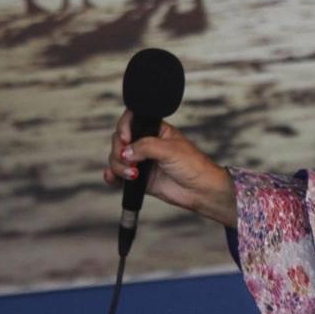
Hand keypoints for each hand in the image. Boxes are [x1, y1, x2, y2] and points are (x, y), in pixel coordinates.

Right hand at [104, 111, 237, 228]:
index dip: (123, 128)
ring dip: (118, 166)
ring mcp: (142, 161)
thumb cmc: (194, 166)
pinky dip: (113, 176)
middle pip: (119, 141)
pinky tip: (113, 177)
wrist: (201, 191)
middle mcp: (146, 144)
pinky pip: (119, 175)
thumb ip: (145, 147)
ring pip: (117, 158)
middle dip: (119, 150)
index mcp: (155, 130)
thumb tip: (125, 152)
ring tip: (132, 174)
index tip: (125, 139)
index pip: (131, 121)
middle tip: (128, 160)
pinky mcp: (140, 178)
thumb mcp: (170, 149)